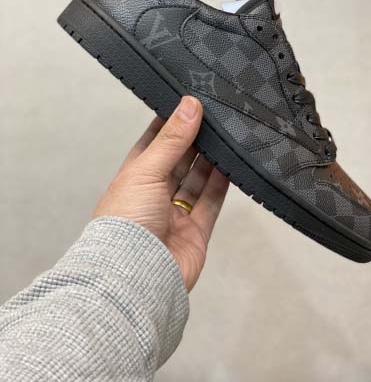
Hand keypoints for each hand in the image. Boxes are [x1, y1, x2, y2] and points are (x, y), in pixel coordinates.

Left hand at [94, 96, 228, 290]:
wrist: (136, 277)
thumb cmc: (126, 221)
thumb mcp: (146, 171)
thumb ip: (172, 139)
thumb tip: (189, 105)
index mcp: (134, 178)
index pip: (153, 144)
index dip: (170, 124)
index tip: (188, 103)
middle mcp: (154, 195)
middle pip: (179, 161)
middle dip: (195, 140)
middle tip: (215, 115)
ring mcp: (175, 214)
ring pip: (197, 180)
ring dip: (211, 159)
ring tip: (227, 133)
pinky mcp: (196, 233)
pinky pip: (211, 203)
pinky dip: (222, 183)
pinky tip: (232, 163)